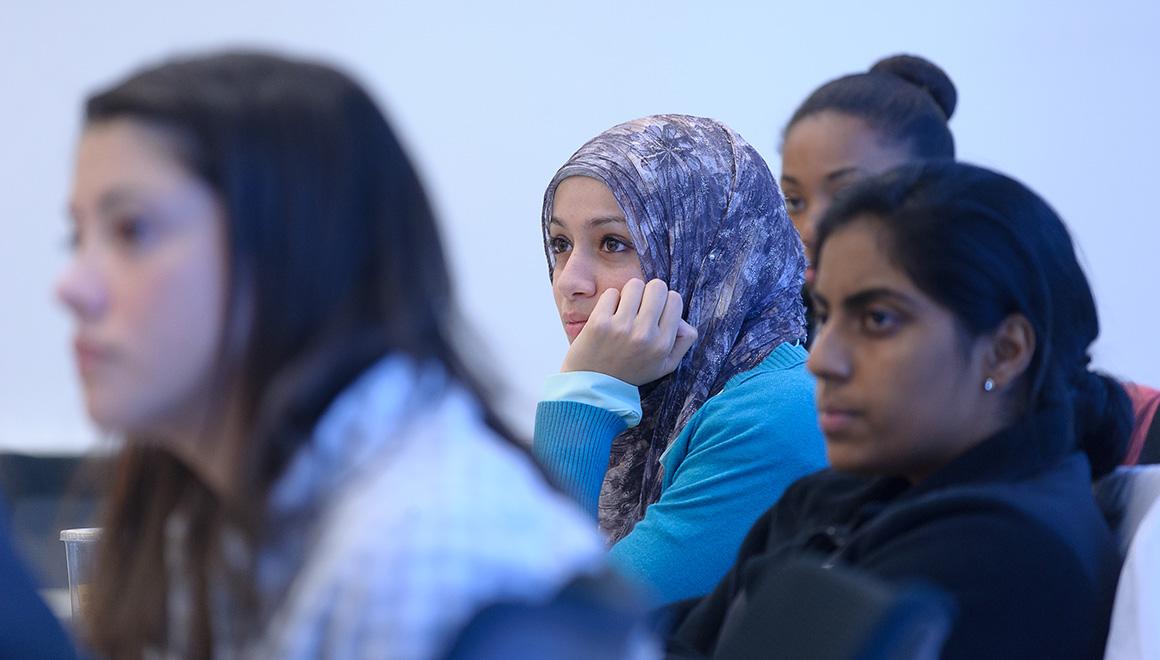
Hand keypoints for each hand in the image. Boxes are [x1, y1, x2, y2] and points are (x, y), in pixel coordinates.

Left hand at [561, 278, 697, 385]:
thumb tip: (682, 318)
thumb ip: (683, 341)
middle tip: (639, 307)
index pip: (675, 299)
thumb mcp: (665, 365)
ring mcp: (621, 327)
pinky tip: (608, 315)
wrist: (594, 387)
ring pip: (635, 285)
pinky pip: (611, 293)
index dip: (665, 301)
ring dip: (629, 295)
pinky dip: (610, 301)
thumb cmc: (631, 372)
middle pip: (657, 287)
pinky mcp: (599, 322)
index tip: (655, 311)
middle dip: (649, 293)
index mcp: (663, 345)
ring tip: (623, 311)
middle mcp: (644, 335)